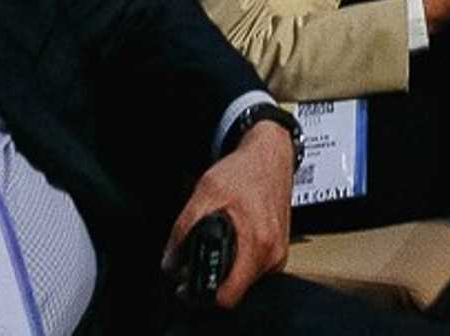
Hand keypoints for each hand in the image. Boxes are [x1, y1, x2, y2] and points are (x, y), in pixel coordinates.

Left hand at [161, 118, 292, 307]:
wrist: (270, 155)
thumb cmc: (245, 170)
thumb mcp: (205, 192)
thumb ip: (183, 229)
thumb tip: (170, 262)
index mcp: (257, 241)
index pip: (229, 295)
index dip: (203, 293)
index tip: (190, 284)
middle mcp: (272, 252)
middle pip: (234, 289)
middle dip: (213, 278)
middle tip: (198, 257)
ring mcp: (278, 253)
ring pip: (243, 281)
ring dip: (227, 269)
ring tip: (219, 243)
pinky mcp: (279, 251)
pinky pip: (254, 269)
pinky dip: (239, 261)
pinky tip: (234, 240)